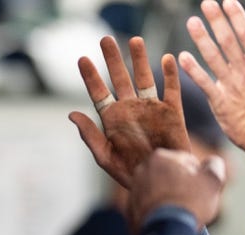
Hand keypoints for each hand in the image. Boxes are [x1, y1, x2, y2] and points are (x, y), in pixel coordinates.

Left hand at [70, 36, 191, 188]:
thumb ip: (89, 134)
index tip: (82, 59)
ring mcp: (151, 109)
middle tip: (105, 40)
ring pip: (144, 78)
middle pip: (120, 79)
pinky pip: (172, 90)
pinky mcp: (172, 113)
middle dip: (113, 59)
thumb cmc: (131, 175)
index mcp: (113, 119)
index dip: (91, 76)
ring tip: (135, 40)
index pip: (99, 93)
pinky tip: (167, 59)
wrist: (161, 184)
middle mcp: (131, 110)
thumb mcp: (104, 156)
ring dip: (140, 59)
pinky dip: (170, 75)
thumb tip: (71, 114)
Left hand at [126, 149, 226, 233]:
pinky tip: (167, 220)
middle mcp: (141, 170)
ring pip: (158, 191)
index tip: (200, 190)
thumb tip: (212, 162)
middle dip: (180, 186)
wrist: (165, 234)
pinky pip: (149, 207)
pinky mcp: (129, 211)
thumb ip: (214, 165)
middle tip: (190, 202)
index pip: (186, 162)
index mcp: (160, 157)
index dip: (198, 177)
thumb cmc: (189, 204)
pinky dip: (157, 212)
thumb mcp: (212, 180)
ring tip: (179, 212)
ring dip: (168, 198)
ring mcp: (133, 190)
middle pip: (170, 176)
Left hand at [179, 0, 244, 152]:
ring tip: (192, 22)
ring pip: (213, 58)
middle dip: (216, 20)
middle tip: (206, 3)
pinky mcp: (220, 102)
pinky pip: (203, 83)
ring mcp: (231, 86)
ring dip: (201, 39)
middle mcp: (244, 71)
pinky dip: (192, 70)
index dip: (237, 16)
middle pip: (228, 40)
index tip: (228, 1)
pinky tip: (182, 56)